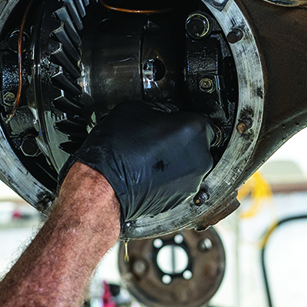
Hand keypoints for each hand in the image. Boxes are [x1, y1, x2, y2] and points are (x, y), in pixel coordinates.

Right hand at [59, 101, 214, 226]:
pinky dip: (171, 177)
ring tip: (151, 156)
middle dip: (183, 138)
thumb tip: (164, 112)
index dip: (184, 117)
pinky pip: (182, 181)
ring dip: (177, 159)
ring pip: (191, 163)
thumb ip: (159, 108)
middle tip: (158, 137)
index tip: (174, 118)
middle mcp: (200, 156)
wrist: (104, 187)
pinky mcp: (183, 198)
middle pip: (199, 141)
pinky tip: (150, 171)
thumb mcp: (135, 109)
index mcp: (193, 129)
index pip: (202, 116)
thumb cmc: (116, 150)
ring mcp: (193, 180)